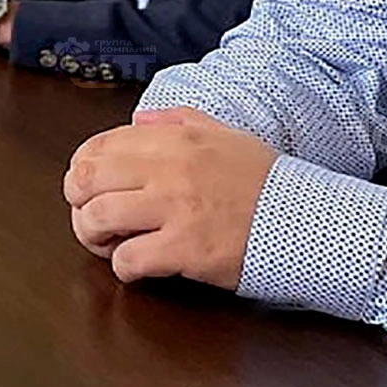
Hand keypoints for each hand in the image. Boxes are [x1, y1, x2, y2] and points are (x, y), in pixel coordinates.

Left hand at [65, 107, 277, 289]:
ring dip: (92, 235)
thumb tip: (139, 119)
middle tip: (89, 214)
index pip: (98, 146)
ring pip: (97, 217)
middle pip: (87, 179)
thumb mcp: (225, 135)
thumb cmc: (266, 181)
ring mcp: (174, 210)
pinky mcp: (185, 250)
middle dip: (77, 199)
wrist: (308, 221)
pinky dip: (122, 267)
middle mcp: (167, 170)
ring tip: (108, 243)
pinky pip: (129, 259)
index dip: (82, 167)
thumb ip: (178, 120)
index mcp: (172, 140)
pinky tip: (135, 267)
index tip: (87, 185)